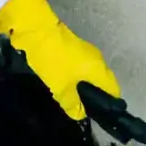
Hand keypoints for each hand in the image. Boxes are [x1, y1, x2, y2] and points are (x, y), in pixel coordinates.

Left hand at [0, 0, 120, 120]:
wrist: (32, 29)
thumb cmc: (52, 61)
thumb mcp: (60, 88)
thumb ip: (72, 104)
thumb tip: (80, 114)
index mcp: (98, 69)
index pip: (113, 90)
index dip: (108, 105)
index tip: (98, 116)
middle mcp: (95, 59)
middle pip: (100, 83)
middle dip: (91, 97)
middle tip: (79, 111)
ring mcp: (82, 51)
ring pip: (86, 75)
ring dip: (79, 87)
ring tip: (67, 100)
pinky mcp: (69, 47)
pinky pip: (75, 68)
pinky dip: (70, 77)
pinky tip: (58, 85)